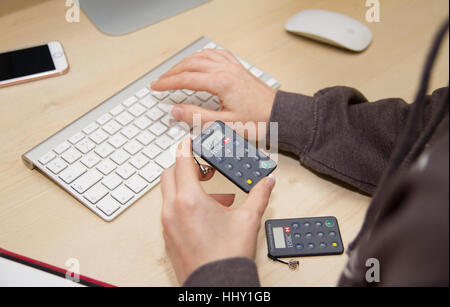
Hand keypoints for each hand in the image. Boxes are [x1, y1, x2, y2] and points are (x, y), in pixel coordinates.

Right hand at [151, 49, 275, 137]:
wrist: (279, 115)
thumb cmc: (258, 120)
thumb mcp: (224, 125)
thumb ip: (197, 117)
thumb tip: (176, 110)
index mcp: (221, 83)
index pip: (186, 79)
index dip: (168, 83)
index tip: (156, 87)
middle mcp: (226, 70)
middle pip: (191, 65)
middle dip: (172, 72)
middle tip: (160, 82)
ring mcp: (233, 67)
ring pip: (202, 56)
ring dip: (185, 62)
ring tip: (174, 71)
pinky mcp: (238, 68)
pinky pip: (216, 54)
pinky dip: (203, 56)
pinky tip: (199, 60)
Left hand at [160, 138, 275, 284]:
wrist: (217, 286)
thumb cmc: (227, 256)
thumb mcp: (248, 219)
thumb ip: (259, 195)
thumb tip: (267, 182)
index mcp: (189, 200)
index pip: (182, 161)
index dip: (186, 147)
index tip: (190, 141)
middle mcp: (172, 210)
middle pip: (170, 175)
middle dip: (186, 167)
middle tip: (205, 170)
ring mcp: (167, 225)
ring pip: (170, 194)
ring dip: (189, 188)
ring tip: (216, 198)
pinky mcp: (168, 237)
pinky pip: (172, 212)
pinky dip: (185, 205)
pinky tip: (208, 216)